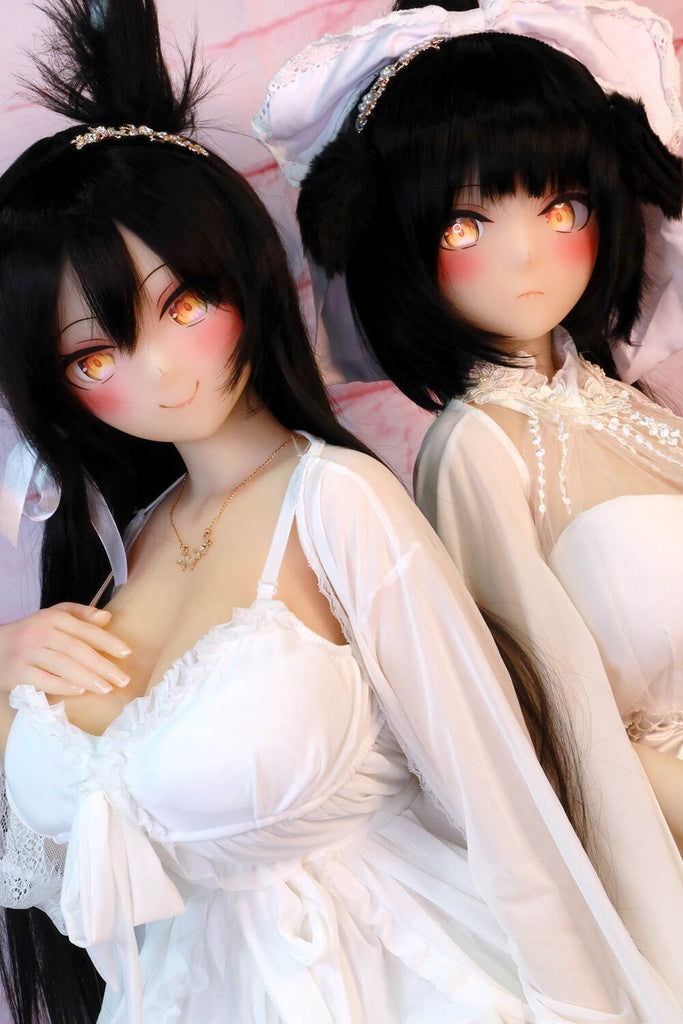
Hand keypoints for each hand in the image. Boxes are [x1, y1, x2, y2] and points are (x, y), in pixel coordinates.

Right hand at [0, 604, 130, 695]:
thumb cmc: (33, 633)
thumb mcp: (54, 616)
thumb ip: (81, 615)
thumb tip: (107, 617)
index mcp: (52, 617)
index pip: (85, 629)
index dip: (108, 641)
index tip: (127, 653)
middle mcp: (40, 633)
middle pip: (77, 649)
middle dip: (103, 666)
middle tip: (123, 680)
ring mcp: (27, 653)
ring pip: (63, 665)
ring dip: (88, 678)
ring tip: (107, 688)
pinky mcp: (17, 672)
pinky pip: (44, 681)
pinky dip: (64, 686)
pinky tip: (81, 691)